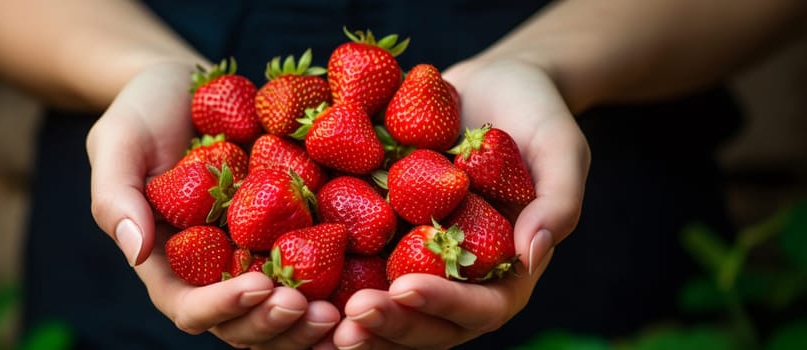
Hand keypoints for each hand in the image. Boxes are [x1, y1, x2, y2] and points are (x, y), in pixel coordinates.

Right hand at [86, 62, 339, 348]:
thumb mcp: (116, 145)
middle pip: (243, 325)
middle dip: (277, 326)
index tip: (261, 286)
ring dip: (309, 324)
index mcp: (168, 262)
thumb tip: (136, 251)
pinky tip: (364, 289)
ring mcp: (251, 256)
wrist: (184, 86)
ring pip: (279, 314)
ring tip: (342, 313)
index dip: (224, 308)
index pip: (191, 307)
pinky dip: (335, 291)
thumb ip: (116, 199)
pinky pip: (312, 273)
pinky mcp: (287, 235)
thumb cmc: (141, 113)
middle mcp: (213, 271)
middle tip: (317, 312)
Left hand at [332, 57, 589, 347]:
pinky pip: (355, 268)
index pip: (481, 308)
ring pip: (388, 312)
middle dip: (390, 326)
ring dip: (355, 321)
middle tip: (351, 316)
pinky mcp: (385, 239)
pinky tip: (292, 277)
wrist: (490, 86)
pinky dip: (328, 282)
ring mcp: (419, 262)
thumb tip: (531, 254)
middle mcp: (460, 278)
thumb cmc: (535, 114)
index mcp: (507, 270)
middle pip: (428, 325)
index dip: (444, 305)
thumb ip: (558, 202)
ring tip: (317, 315)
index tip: (406, 288)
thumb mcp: (561, 148)